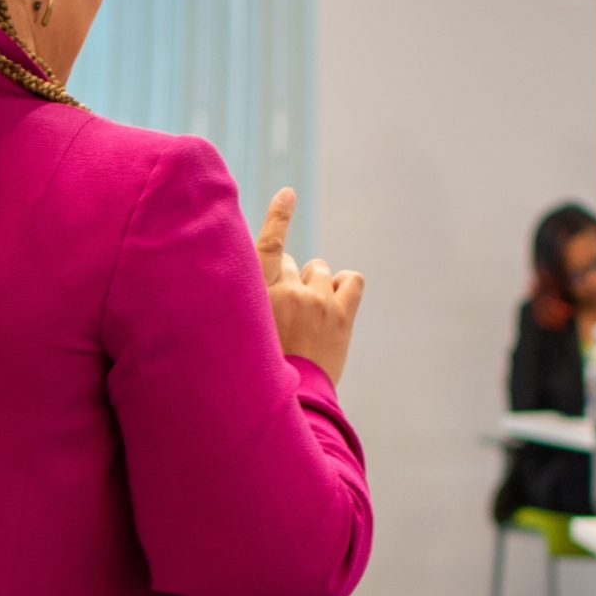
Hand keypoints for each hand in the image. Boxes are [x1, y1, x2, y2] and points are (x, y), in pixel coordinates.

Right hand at [257, 189, 363, 384]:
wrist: (292, 402)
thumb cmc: (263, 369)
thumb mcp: (244, 332)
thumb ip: (251, 305)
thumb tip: (262, 290)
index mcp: (255, 295)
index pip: (268, 246)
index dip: (279, 217)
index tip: (289, 193)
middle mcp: (286, 291)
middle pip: (294, 265)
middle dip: (292, 282)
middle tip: (289, 316)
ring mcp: (316, 301)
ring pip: (320, 272)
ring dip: (316, 287)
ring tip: (311, 319)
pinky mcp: (341, 314)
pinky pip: (351, 280)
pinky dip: (344, 287)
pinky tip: (336, 306)